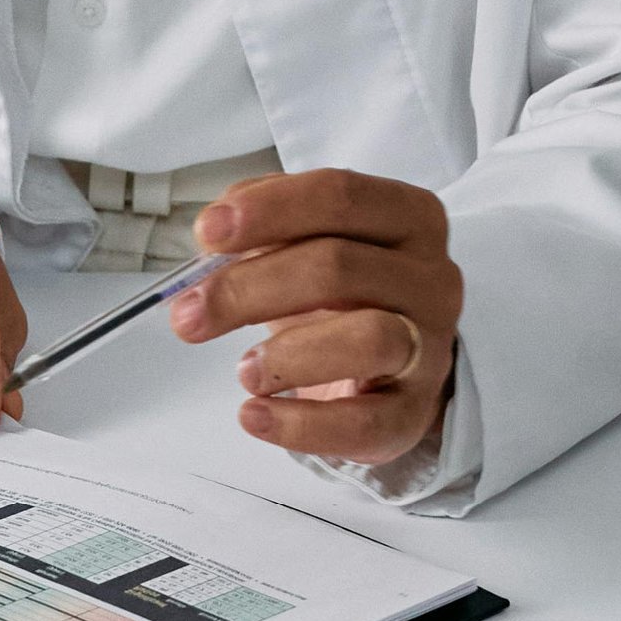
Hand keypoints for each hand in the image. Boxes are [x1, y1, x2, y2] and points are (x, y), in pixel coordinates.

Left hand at [166, 169, 461, 466]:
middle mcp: (431, 277)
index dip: (269, 210)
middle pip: (339, 267)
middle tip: (189, 314)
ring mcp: (430, 346)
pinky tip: (254, 415)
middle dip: (250, 288)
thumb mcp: (305, 237)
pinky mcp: (416, 412)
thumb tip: (213, 236)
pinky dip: (303, 425)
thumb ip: (263, 223)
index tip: (207, 233)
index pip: (340, 196)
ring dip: (289, 355)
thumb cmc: (339, 287)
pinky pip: (367, 423)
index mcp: (406, 216)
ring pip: (370, 339)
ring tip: (241, 370)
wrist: (390, 359)